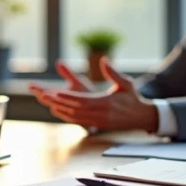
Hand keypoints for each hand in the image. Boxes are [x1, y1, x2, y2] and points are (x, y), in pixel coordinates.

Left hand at [31, 57, 158, 132]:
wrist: (141, 117)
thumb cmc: (133, 97)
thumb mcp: (126, 83)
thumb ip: (113, 73)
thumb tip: (104, 59)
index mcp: (106, 103)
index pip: (83, 101)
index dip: (68, 98)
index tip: (56, 93)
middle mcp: (100, 114)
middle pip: (75, 109)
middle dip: (59, 103)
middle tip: (43, 96)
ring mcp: (98, 121)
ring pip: (75, 116)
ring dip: (60, 109)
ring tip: (47, 101)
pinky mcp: (97, 125)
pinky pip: (78, 121)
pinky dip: (66, 116)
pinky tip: (57, 110)